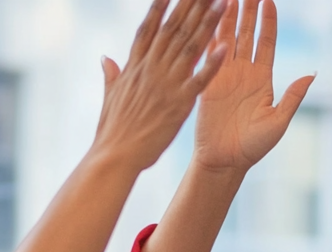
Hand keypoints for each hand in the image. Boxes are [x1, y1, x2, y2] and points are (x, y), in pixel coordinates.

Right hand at [93, 0, 228, 172]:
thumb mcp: (109, 97)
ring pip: (189, 47)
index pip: (149, 29)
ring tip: (222, 2)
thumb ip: (111, 74)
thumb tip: (105, 57)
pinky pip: (200, 80)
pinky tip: (226, 47)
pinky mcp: (179, 104)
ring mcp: (166, 84)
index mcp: (134, 67)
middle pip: (173, 29)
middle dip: (190, 5)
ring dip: (207, 23)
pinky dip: (212, 63)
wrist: (115, 156)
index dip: (160, 7)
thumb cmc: (112, 131)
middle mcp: (151, 69)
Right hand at [192, 0, 313, 172]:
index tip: (269, 0)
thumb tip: (310, 75)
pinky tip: (207, 18)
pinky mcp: (206, 82)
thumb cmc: (254, 147)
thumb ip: (292, 97)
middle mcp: (243, 73)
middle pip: (246, 33)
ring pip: (226, 38)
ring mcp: (224, 76)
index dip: (268, 21)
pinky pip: (207, 54)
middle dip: (247, 10)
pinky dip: (207, 35)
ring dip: (227, 17)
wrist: (225, 161)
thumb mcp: (278, 122)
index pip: (266, 42)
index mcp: (263, 79)